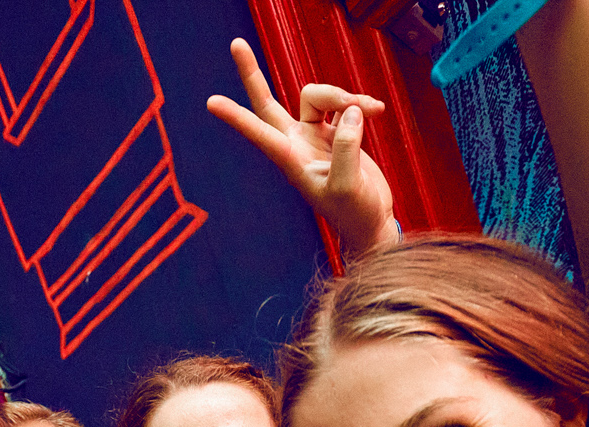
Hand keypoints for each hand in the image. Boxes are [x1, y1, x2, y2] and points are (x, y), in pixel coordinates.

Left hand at [207, 38, 397, 257]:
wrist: (372, 221)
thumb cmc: (354, 213)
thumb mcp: (348, 186)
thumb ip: (347, 148)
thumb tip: (351, 111)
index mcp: (291, 160)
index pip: (259, 132)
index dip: (236, 117)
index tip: (210, 102)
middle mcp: (297, 142)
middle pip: (268, 102)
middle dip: (252, 74)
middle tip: (235, 43)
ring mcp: (315, 135)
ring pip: (318, 95)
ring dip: (345, 96)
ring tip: (373, 110)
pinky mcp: (337, 131)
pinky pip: (343, 103)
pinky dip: (361, 102)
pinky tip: (377, 111)